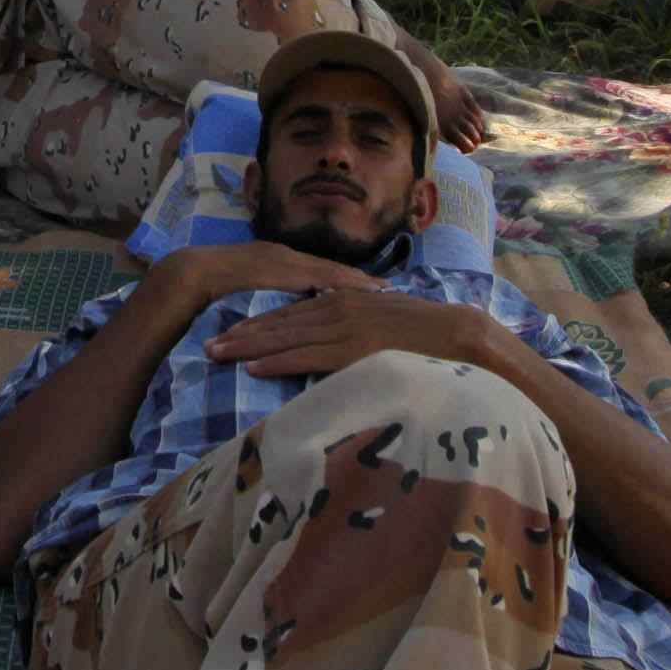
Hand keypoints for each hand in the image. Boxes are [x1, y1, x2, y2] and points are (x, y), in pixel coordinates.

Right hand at [154, 239, 381, 316]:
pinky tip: (350, 296)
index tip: (379, 290)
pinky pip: (308, 278)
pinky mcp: (273, 269)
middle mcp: (285, 255)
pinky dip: (331, 286)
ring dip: (353, 283)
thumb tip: (292, 318)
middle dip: (361, 282)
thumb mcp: (248, 285)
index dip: (351, 282)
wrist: (188, 273)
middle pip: (331, 271)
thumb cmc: (213, 284)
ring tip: (380, 294)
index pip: (324, 273)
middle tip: (391, 290)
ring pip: (325, 272)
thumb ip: (271, 299)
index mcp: (281, 258)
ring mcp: (280, 260)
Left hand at [206, 289, 492, 382]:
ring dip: (247, 347)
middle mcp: (339, 308)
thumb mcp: (387, 324)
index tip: (230, 332)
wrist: (463, 334)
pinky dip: (276, 361)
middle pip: (280, 321)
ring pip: (285, 337)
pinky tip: (251, 369)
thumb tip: (341, 343)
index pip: (293, 312)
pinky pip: (306, 356)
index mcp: (346, 300)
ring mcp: (345, 328)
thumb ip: (361, 329)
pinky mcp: (353, 350)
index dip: (260, 323)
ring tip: (215, 354)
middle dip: (242, 333)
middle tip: (206, 344)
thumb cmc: (430, 337)